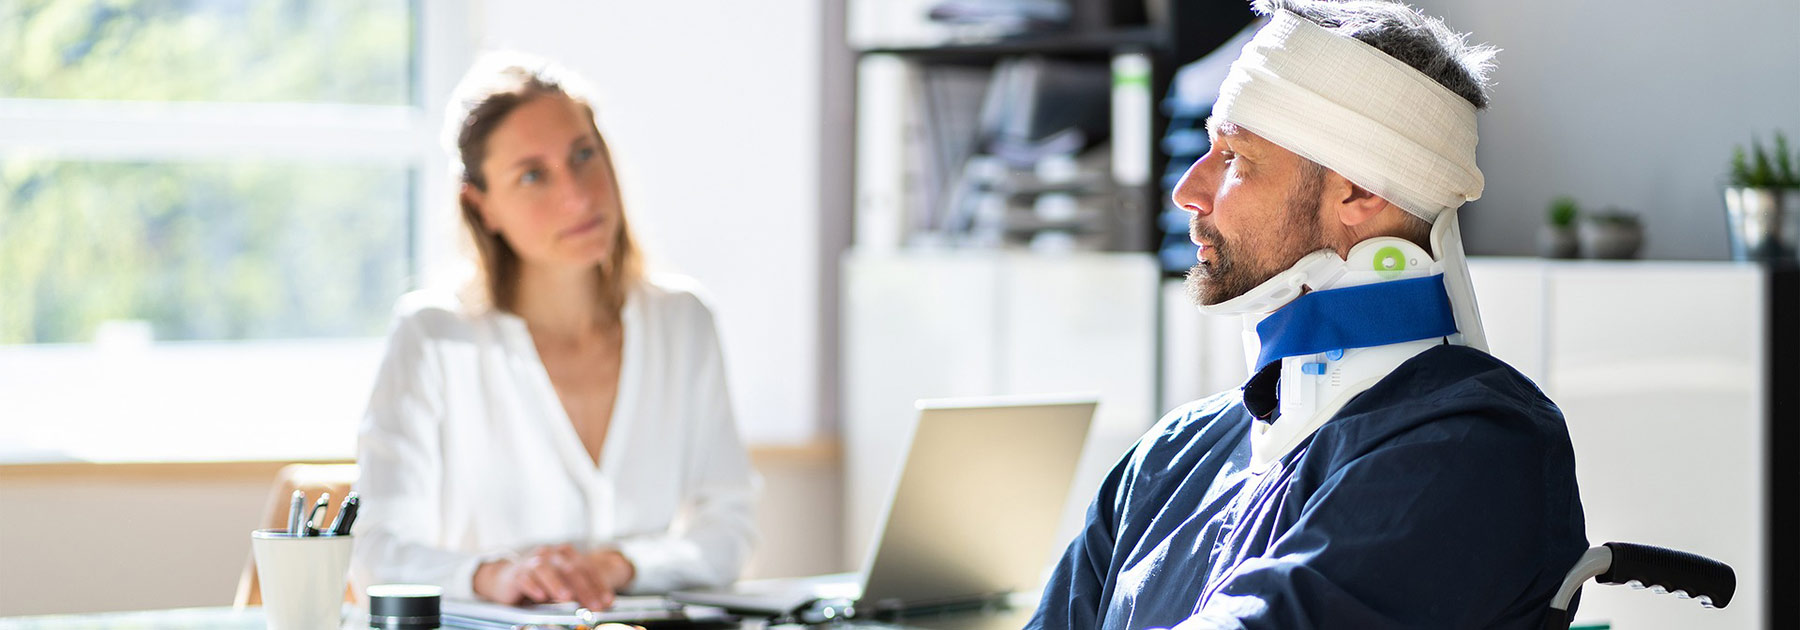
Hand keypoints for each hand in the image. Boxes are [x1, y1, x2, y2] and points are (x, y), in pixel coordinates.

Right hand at [472, 545, 633, 609]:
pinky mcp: (516, 573)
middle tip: (594, 605)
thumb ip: (579, 590)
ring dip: (558, 585)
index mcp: (565, 554)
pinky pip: (525, 578)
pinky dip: (533, 587)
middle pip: (570, 569)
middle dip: (584, 589)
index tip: (607, 601)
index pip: (586, 568)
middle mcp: (550, 554)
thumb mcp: (561, 584)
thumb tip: (600, 604)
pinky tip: (540, 596)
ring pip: (547, 570)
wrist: (506, 579)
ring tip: (567, 598)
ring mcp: (532, 562)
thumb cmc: (539, 582)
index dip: (599, 585)